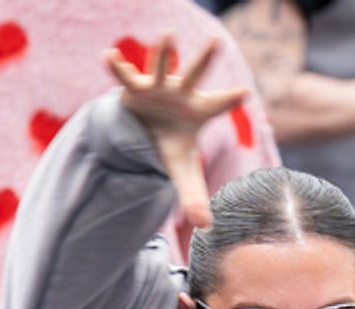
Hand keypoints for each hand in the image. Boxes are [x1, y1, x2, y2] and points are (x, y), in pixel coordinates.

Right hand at [106, 35, 249, 228]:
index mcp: (198, 110)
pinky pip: (125, 75)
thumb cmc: (171, 143)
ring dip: (163, 52)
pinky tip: (109, 56)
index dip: (230, 99)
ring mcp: (158, 88)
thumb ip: (194, 196)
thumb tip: (207, 227)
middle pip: (194, 76)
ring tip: (167, 34)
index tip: (245, 93)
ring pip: (161, 66)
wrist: (146, 127)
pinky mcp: (135, 89)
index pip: (218, 104)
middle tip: (216, 43)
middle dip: (203, 60)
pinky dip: (117, 67)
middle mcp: (181, 94)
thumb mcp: (182, 170)